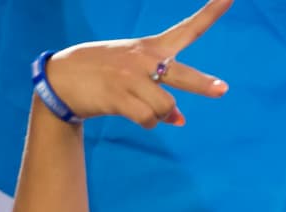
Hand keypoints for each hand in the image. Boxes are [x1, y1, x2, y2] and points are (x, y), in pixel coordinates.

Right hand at [43, 0, 231, 128]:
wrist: (62, 78)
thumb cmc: (105, 73)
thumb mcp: (134, 74)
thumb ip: (161, 92)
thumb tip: (180, 120)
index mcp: (151, 47)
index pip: (187, 30)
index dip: (210, 13)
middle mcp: (144, 60)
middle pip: (181, 75)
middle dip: (202, 84)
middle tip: (223, 90)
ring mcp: (130, 79)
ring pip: (165, 107)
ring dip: (159, 116)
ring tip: (142, 108)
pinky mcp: (118, 97)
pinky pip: (148, 119)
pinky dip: (148, 124)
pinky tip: (135, 116)